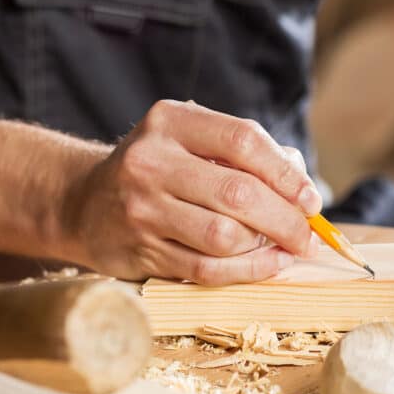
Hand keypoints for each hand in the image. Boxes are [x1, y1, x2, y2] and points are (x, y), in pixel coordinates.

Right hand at [60, 100, 322, 284]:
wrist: (82, 203)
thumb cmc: (157, 171)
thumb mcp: (189, 142)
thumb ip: (243, 155)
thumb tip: (301, 185)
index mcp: (170, 122)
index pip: (243, 140)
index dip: (286, 173)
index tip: (311, 200)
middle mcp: (151, 162)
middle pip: (238, 193)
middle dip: (286, 219)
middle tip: (308, 235)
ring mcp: (142, 209)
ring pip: (224, 237)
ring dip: (266, 247)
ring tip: (285, 248)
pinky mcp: (140, 250)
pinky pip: (206, 269)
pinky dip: (247, 271)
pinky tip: (268, 265)